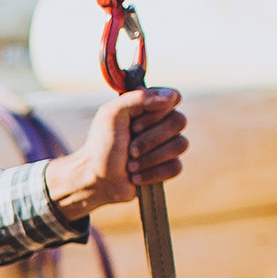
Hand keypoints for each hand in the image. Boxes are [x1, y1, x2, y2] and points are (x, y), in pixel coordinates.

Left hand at [43, 86, 187, 221]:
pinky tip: (135, 177)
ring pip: (181, 145)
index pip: (173, 97)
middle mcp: (160, 123)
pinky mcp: (167, 167)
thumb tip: (171, 97)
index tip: (134, 124)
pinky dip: (153, 173)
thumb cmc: (101, 146)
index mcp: (148, 107)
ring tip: (130, 166)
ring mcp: (166, 145)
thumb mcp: (112, 114)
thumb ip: (139, 98)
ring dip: (151, 158)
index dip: (157, 112)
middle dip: (151, 138)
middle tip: (129, 149)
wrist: (95, 180)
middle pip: (179, 121)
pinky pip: (176, 167)